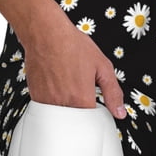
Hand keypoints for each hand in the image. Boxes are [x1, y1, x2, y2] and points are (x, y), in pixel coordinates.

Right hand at [14, 0, 125, 118]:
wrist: (46, 33)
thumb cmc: (72, 45)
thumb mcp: (103, 67)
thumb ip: (113, 93)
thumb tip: (120, 112)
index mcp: (82, 99)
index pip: (91, 123)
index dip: (95, 116)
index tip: (96, 107)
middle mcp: (63, 104)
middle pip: (75, 122)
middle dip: (81, 113)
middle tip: (81, 92)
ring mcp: (47, 102)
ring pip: (61, 118)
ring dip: (67, 108)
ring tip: (69, 86)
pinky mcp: (36, 97)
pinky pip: (47, 110)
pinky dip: (54, 104)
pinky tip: (58, 87)